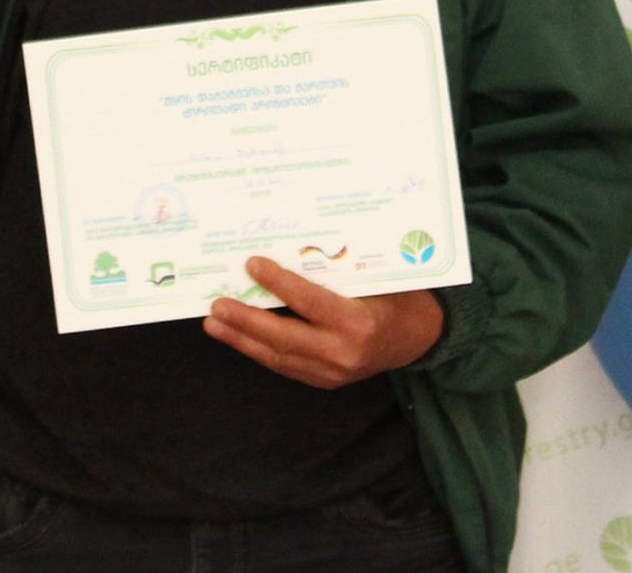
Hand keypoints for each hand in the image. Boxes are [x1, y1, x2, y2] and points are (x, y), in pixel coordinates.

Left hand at [203, 256, 443, 389]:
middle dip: (246, 321)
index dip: (279, 283)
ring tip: (214, 324)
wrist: (417, 338)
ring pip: (278, 356)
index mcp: (359, 323)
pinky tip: (237, 336)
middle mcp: (344, 352)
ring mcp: (333, 372)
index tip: (252, 264)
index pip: (310, 301)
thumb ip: (334, 272)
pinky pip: (285, 365)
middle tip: (217, 306)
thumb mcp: (372, 279)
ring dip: (242, 340)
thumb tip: (287, 249)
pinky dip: (258, 349)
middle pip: (285, 336)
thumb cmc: (394, 298)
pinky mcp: (325, 382)